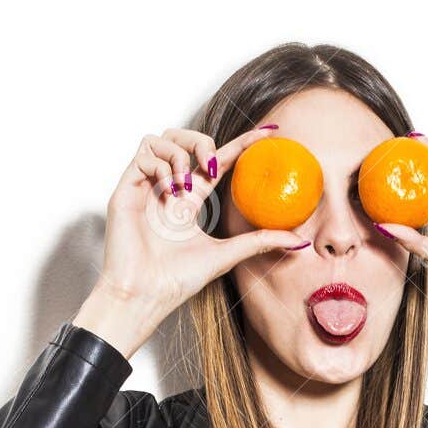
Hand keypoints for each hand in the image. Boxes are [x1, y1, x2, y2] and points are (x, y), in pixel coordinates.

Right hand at [73, 125, 310, 357]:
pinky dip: (161, 164)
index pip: (217, 161)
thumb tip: (300, 240)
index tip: (269, 133)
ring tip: (185, 187)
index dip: (242, 143)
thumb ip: (259, 242)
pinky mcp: (128, 186)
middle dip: (203, 141)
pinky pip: (145, 150)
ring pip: (164, 138)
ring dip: (182, 155)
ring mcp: (147, 186)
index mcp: (189, 201)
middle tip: (213, 164)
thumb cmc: (176, 281)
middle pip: (186, 139)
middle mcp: (168, 188)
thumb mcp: (226, 255)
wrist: (144, 295)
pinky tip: (168, 190)